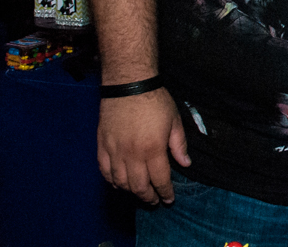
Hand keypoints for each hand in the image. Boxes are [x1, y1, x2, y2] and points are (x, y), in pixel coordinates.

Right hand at [97, 88, 189, 204]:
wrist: (129, 85)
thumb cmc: (155, 101)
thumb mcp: (174, 121)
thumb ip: (179, 145)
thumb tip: (185, 164)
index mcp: (153, 149)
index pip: (160, 179)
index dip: (165, 192)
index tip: (168, 199)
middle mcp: (132, 154)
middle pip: (138, 186)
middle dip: (148, 197)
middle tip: (154, 201)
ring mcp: (115, 151)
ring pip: (120, 182)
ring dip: (130, 191)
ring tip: (139, 193)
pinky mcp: (102, 146)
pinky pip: (104, 171)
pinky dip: (111, 181)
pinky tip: (118, 183)